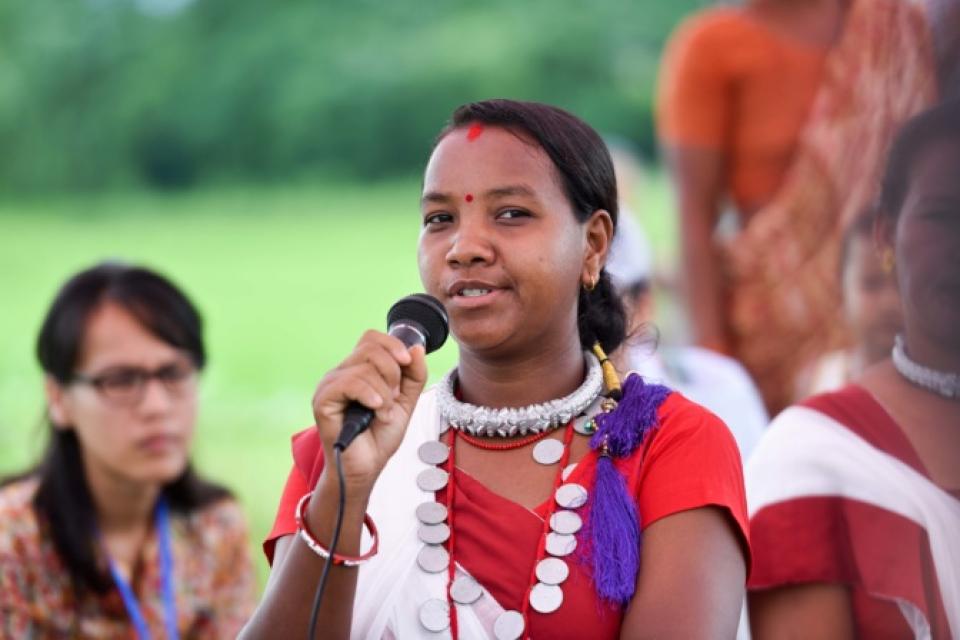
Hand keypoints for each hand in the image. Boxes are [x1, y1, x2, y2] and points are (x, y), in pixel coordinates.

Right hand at [311, 330, 427, 494]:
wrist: (368, 466)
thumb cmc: (381, 436)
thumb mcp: (406, 401)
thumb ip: (414, 375)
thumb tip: (416, 347)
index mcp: (357, 369)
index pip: (371, 338)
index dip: (392, 345)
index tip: (407, 362)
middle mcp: (340, 373)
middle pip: (370, 348)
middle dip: (393, 372)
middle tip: (392, 397)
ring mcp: (329, 385)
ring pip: (364, 368)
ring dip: (384, 393)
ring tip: (383, 412)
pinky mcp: (323, 400)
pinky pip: (350, 383)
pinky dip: (370, 396)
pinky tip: (375, 410)